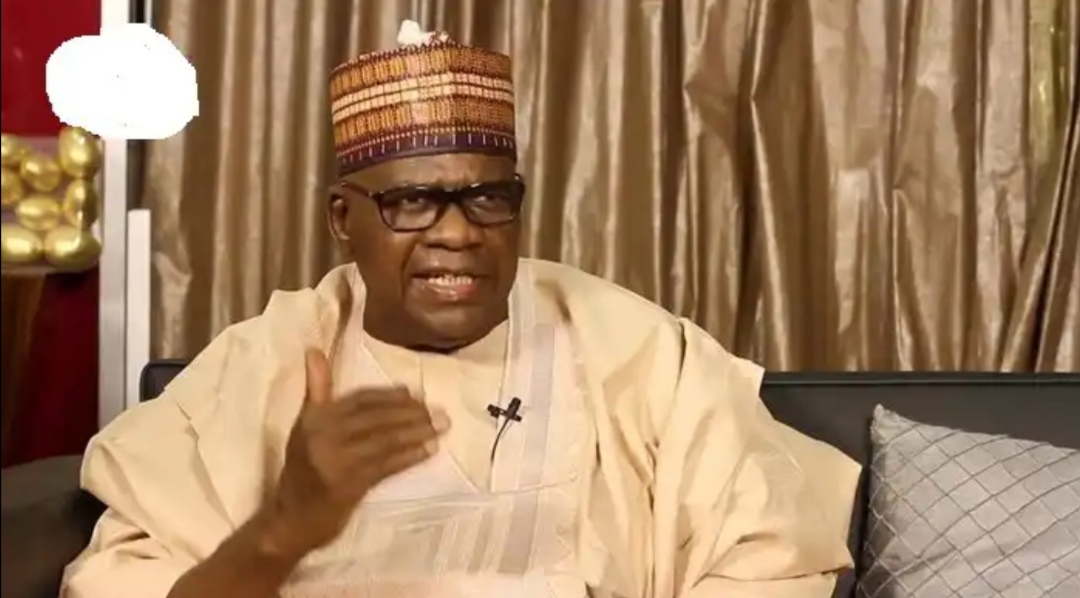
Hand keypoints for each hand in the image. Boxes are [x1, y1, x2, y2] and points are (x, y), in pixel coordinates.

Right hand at [266, 349, 448, 557]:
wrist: (291, 518)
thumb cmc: (301, 469)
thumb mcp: (304, 426)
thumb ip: (317, 390)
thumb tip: (315, 350)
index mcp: (316, 418)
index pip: (360, 399)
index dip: (389, 395)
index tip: (413, 393)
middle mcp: (326, 435)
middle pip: (378, 417)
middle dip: (411, 412)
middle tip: (437, 410)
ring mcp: (338, 461)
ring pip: (386, 440)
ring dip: (417, 432)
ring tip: (441, 425)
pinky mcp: (351, 485)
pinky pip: (387, 465)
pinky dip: (411, 456)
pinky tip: (429, 449)